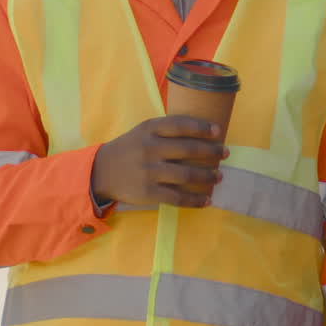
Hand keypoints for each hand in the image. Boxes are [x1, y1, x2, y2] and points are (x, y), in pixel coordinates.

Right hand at [90, 116, 228, 207]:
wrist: (101, 172)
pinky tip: (207, 200)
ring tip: (219, 176)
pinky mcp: (148, 193)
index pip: (181, 125)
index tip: (218, 131)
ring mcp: (149, 172)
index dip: (202, 127)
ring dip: (208, 176)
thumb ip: (167, 130)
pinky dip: (195, 200)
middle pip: (188, 149)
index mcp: (149, 130)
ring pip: (187, 175)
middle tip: (225, 153)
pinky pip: (177, 198)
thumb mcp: (143, 131)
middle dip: (211, 151)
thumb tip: (204, 131)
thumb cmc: (130, 148)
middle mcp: (150, 149)